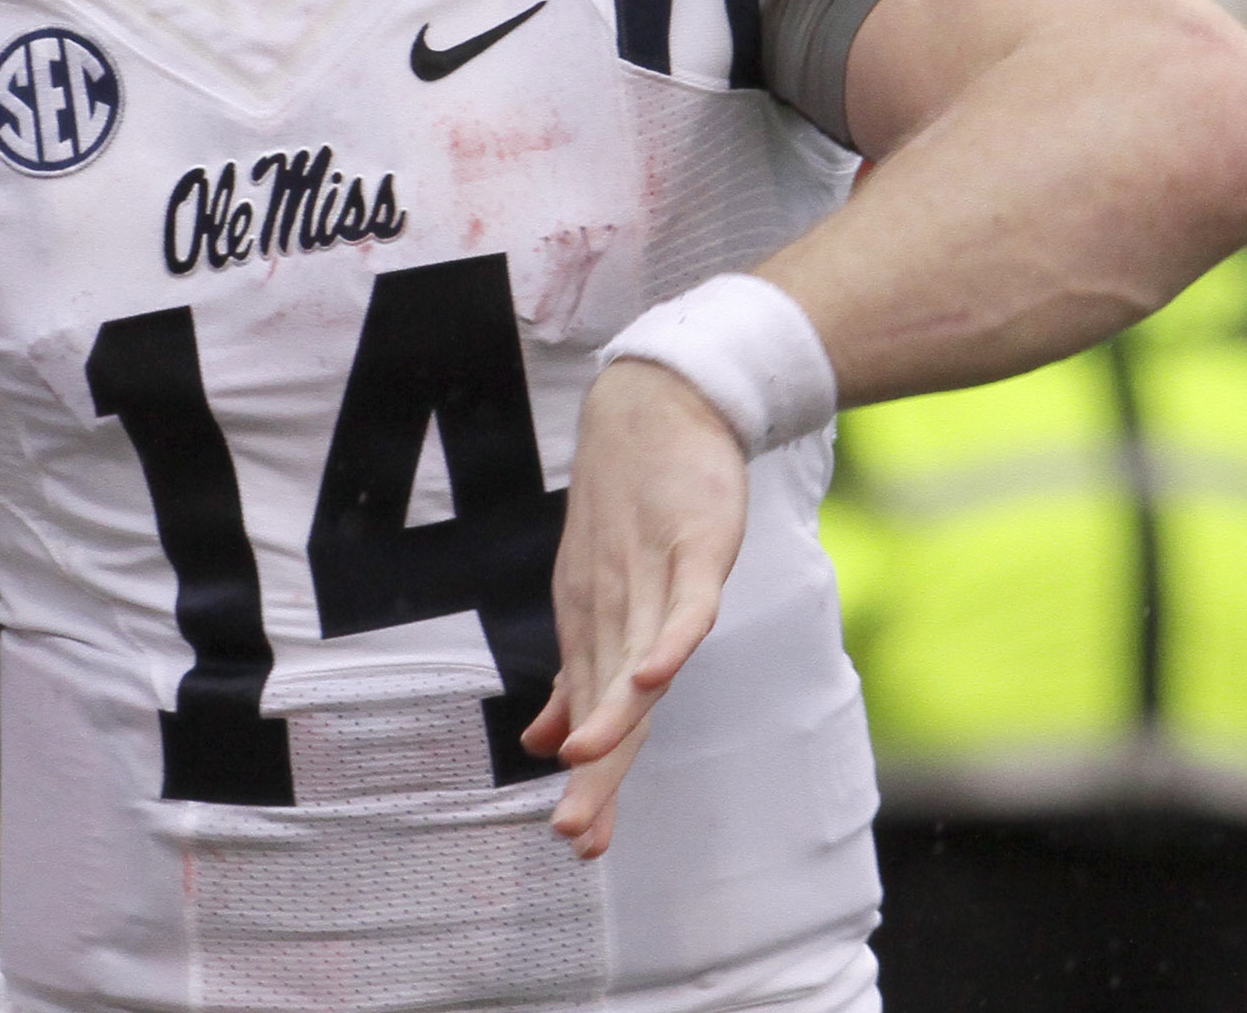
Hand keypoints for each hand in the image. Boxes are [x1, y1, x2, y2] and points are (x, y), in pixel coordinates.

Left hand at [521, 358, 746, 857]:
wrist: (659, 404)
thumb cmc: (635, 505)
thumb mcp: (601, 595)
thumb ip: (584, 675)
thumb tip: (550, 745)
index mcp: (598, 629)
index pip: (597, 720)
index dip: (592, 780)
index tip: (577, 842)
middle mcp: (617, 610)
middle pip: (610, 704)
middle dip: (593, 770)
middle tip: (572, 834)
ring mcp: (654, 577)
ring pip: (634, 659)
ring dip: (611, 716)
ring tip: (584, 769)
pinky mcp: (695, 544)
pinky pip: (685, 601)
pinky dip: (670, 638)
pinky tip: (654, 677)